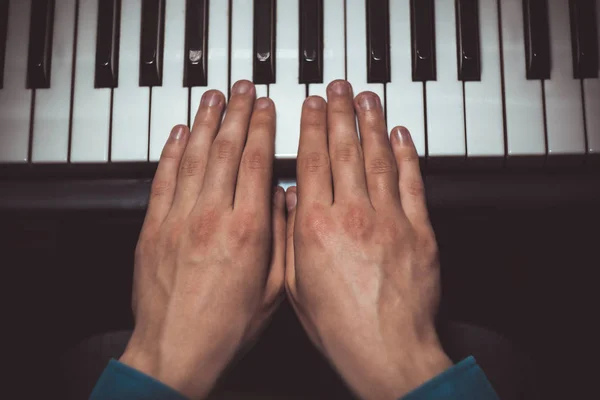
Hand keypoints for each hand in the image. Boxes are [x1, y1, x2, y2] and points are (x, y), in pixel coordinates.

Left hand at [119, 80, 285, 398]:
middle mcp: (212, 216)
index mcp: (248, 230)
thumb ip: (281, 239)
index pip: (256, 163)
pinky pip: (164, 178)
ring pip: (195, 156)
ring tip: (214, 97)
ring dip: (207, 122)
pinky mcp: (154, 228)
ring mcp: (179, 218)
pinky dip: (173, 151)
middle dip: (238, 114)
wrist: (176, 350)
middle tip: (243, 89)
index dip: (263, 129)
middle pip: (227, 150)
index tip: (267, 107)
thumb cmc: (227, 327)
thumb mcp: (274, 290)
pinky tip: (181, 132)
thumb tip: (285, 200)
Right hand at [284, 80, 452, 399]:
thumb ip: (290, 237)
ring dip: (372, 124)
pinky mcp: (419, 231)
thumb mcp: (295, 284)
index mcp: (317, 228)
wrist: (387, 351)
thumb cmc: (339, 326)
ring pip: (378, 159)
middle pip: (345, 151)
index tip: (312, 106)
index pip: (313, 162)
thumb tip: (291, 201)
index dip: (312, 128)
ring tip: (367, 98)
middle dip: (341, 113)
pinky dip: (407, 155)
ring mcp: (389, 220)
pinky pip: (413, 183)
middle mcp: (353, 215)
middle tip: (339, 88)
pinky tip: (400, 135)